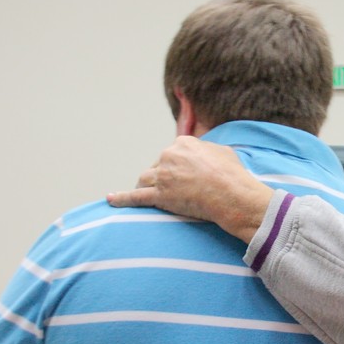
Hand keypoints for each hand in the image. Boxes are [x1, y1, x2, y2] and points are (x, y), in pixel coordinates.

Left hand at [107, 136, 273, 242]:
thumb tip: (207, 151)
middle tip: (177, 190)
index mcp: (183, 144)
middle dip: (164, 177)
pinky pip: (135, 197)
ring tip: (153, 196)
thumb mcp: (223, 151)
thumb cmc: (231, 174)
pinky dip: (122, 198)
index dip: (177, 166)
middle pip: (157, 166)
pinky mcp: (159, 195)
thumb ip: (208, 149)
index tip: (184, 174)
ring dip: (148, 187)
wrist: (230, 193)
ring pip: (145, 179)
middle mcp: (169, 156)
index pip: (171, 154)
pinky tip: (111, 199)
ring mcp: (162, 176)